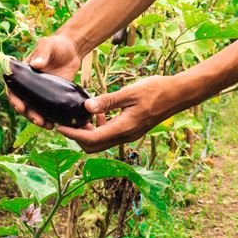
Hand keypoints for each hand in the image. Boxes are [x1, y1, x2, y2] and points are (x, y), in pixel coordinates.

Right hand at [5, 33, 83, 128]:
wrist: (72, 50)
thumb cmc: (56, 45)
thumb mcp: (48, 45)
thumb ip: (42, 52)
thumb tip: (36, 64)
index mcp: (23, 74)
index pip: (14, 89)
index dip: (15, 100)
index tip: (20, 107)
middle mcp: (30, 86)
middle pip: (24, 104)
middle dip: (28, 114)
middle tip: (37, 120)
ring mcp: (42, 93)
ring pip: (36, 110)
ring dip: (39, 119)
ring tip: (48, 126)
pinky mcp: (54, 97)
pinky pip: (50, 110)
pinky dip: (51, 118)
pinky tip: (57, 124)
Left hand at [62, 74, 193, 152]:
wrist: (178, 95)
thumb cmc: (156, 90)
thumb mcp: (129, 92)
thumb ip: (107, 101)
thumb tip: (86, 107)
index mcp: (123, 128)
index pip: (91, 139)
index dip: (73, 135)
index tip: (59, 127)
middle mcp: (125, 136)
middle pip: (93, 147)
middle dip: (77, 138)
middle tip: (67, 122)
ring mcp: (130, 135)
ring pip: (101, 143)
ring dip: (89, 134)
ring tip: (82, 116)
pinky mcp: (132, 131)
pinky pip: (111, 136)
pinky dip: (100, 129)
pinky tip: (99, 113)